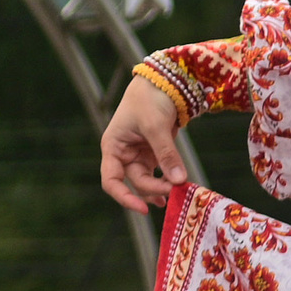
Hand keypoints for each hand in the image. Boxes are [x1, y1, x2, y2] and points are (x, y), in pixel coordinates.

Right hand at [99, 76, 188, 213]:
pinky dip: (168, 179)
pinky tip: (178, 186)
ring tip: (178, 195)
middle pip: (134, 182)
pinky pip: (159, 172)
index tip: (143, 209)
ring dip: (161, 188)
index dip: (124, 197)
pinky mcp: (154, 152)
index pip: (111, 180)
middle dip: (154, 189)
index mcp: (113, 146)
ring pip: (148, 180)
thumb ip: (166, 154)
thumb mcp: (156, 126)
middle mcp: (123, 153)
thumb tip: (179, 181)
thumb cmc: (149, 99)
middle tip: (176, 190)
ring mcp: (139, 153)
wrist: (164, 81)